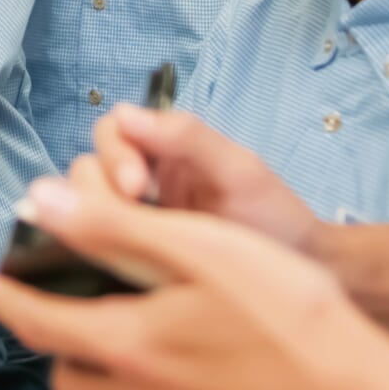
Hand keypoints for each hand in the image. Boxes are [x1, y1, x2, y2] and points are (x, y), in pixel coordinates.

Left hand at [0, 175, 388, 389]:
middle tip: (81, 317)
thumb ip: (115, 227)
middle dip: (64, 346)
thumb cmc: (300, 325)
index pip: (37, 322)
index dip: (7, 298)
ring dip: (121, 382)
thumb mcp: (204, 250)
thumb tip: (41, 203)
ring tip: (156, 350)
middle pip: (71, 379)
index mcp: (129, 345)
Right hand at [92, 103, 323, 256]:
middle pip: (91, 163)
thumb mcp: (238, 169)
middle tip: (131, 214)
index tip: (136, 186)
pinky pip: (101, 237)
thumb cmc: (275, 217)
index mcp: (168, 148)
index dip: (115, 153)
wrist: (300, 275)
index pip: (114, 130)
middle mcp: (147, 176)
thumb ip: (187, 138)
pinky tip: (118, 258)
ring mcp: (140, 216)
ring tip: (127, 239)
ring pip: (88, 201)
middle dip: (101, 184)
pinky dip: (98, 241)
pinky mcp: (138, 250)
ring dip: (96, 213)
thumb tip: (125, 113)